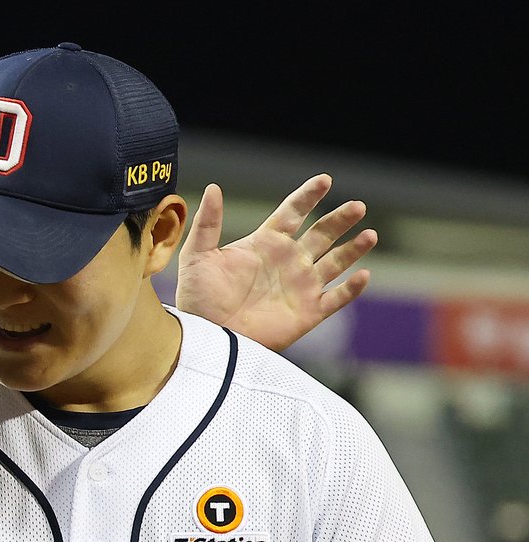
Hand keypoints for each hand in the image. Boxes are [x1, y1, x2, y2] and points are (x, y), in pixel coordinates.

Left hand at [175, 173, 376, 351]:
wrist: (205, 337)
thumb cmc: (198, 299)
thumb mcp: (197, 257)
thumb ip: (208, 224)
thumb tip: (213, 188)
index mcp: (266, 243)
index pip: (293, 212)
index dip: (308, 196)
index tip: (324, 180)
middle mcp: (288, 261)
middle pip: (323, 233)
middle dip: (341, 219)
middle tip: (357, 206)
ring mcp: (300, 286)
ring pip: (336, 262)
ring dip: (354, 249)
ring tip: (369, 235)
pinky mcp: (307, 313)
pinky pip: (336, 299)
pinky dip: (351, 289)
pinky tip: (363, 275)